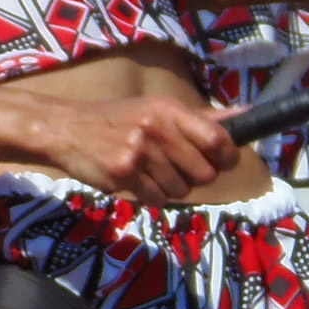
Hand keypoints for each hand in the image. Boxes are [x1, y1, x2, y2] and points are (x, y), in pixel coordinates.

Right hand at [34, 93, 237, 204]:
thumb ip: (199, 118)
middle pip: (204, 173)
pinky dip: (150, 195)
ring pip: (181, 190)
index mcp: (168, 110)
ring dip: (169, 187)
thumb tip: (244, 114)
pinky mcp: (123, 174)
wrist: (64, 129)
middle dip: (194, 176)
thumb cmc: (115, 119)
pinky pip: (157, 199)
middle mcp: (156, 128)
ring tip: (148, 171)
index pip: (219, 140)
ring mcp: (139, 152)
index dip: (226, 156)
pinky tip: (134, 179)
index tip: (219, 160)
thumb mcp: (155, 109)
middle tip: (173, 166)